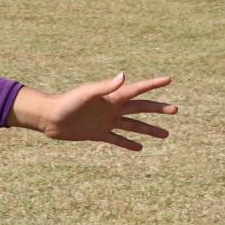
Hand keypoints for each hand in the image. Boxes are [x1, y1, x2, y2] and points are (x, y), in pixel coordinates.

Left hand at [8, 74, 175, 150]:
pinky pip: (117, 139)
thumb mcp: (86, 94)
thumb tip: (124, 76)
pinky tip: (140, 148)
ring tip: (166, 134)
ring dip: (149, 129)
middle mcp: (112, 108)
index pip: (138, 89)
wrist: (49, 118)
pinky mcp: (98, 134)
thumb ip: (105, 86)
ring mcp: (106, 121)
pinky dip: (128, 144)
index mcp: (112, 97)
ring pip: (133, 125)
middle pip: (140, 108)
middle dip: (158, 109)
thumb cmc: (66, 103)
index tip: (169, 79)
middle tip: (175, 110)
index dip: (154, 84)